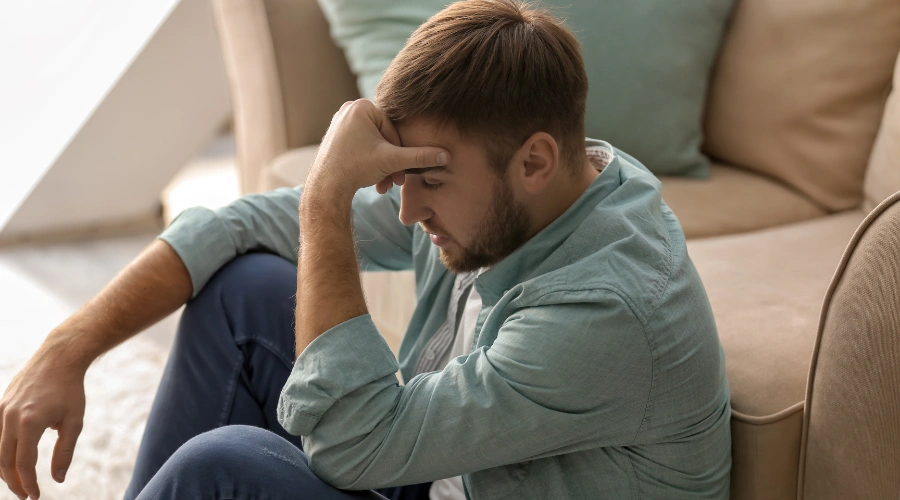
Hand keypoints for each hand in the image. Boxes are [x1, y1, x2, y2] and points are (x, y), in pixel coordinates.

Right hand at [0, 342, 85, 499]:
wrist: (58, 358)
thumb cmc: (70, 390)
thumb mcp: (74, 421)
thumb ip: (64, 452)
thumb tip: (58, 478)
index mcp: (30, 422)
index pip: (23, 463)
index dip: (28, 483)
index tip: (36, 496)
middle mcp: (9, 416)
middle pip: (4, 460)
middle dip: (13, 481)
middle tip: (25, 495)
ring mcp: (1, 409)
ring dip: (4, 468)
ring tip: (17, 482)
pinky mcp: (0, 404)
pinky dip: (1, 450)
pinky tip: (10, 460)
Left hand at [307, 99, 449, 196]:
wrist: (326, 187)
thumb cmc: (356, 168)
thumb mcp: (392, 161)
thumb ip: (419, 157)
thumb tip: (445, 155)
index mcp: (362, 106)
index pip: (393, 129)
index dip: (399, 153)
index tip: (399, 171)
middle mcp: (349, 109)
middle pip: (383, 137)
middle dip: (390, 162)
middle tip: (394, 181)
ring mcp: (340, 122)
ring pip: (372, 143)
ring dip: (381, 165)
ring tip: (382, 183)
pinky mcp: (335, 136)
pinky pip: (360, 146)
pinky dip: (368, 161)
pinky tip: (369, 178)